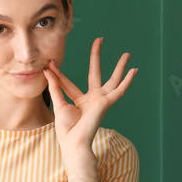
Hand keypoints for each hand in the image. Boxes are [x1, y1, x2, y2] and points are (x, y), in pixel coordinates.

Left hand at [43, 37, 136, 152]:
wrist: (74, 142)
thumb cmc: (67, 130)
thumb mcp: (59, 105)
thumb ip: (55, 87)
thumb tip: (47, 70)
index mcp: (79, 101)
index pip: (68, 83)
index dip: (58, 74)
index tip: (50, 64)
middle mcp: (92, 99)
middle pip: (95, 73)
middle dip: (96, 56)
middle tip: (99, 39)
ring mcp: (101, 100)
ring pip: (113, 80)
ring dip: (120, 67)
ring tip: (127, 54)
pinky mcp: (106, 103)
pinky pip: (119, 91)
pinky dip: (127, 81)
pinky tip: (134, 70)